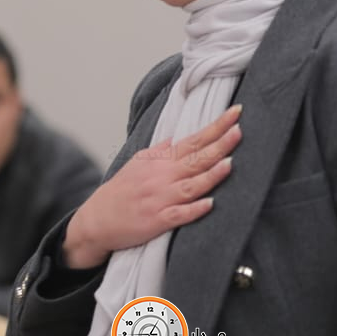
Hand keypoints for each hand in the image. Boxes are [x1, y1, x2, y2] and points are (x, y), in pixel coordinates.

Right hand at [63, 104, 242, 268]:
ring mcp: (160, 199)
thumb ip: (158, 152)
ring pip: (191, 185)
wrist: (97, 220)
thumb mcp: (137, 163)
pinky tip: (210, 204)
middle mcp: (162, 178)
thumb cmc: (120, 191)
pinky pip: (178, 215)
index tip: (235, 113)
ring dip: (210, 175)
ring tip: (230, 163)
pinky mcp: (156, 221)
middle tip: (239, 130)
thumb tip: (174, 139)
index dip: (216, 127)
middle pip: (196, 159)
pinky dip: (194, 209)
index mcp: (160, 161)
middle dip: (219, 145)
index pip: (193, 140)